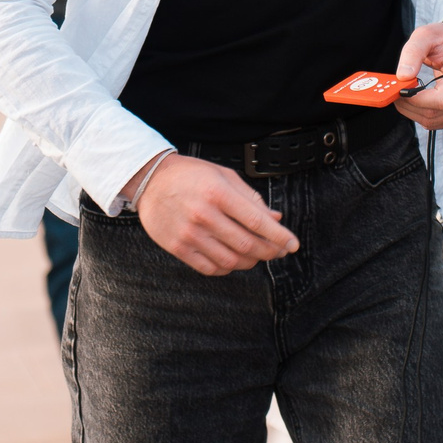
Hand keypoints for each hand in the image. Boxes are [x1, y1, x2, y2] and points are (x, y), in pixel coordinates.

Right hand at [128, 153, 298, 275]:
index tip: (293, 245)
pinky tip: (233, 259)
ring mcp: (190, 234)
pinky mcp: (178, 247)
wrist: (150, 180)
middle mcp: (204, 215)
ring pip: (231, 260)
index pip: (257, 222)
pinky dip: (228, 268)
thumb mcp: (224, 176)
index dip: (279, 236)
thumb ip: (251, 199)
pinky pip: (210, 268)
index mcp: (218, 193)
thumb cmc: (191, 175)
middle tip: (279, 251)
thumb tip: (275, 219)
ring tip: (257, 255)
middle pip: (247, 244)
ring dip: (251, 261)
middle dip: (270, 251)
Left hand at [395, 19, 442, 130]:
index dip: (415, 100)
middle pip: (435, 114)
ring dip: (414, 112)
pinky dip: (424, 115)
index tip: (400, 90)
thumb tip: (403, 76)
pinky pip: (440, 123)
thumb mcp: (426, 35)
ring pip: (435, 121)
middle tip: (397, 92)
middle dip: (410, 106)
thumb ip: (412, 53)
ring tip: (406, 94)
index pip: (440, 100)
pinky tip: (419, 100)